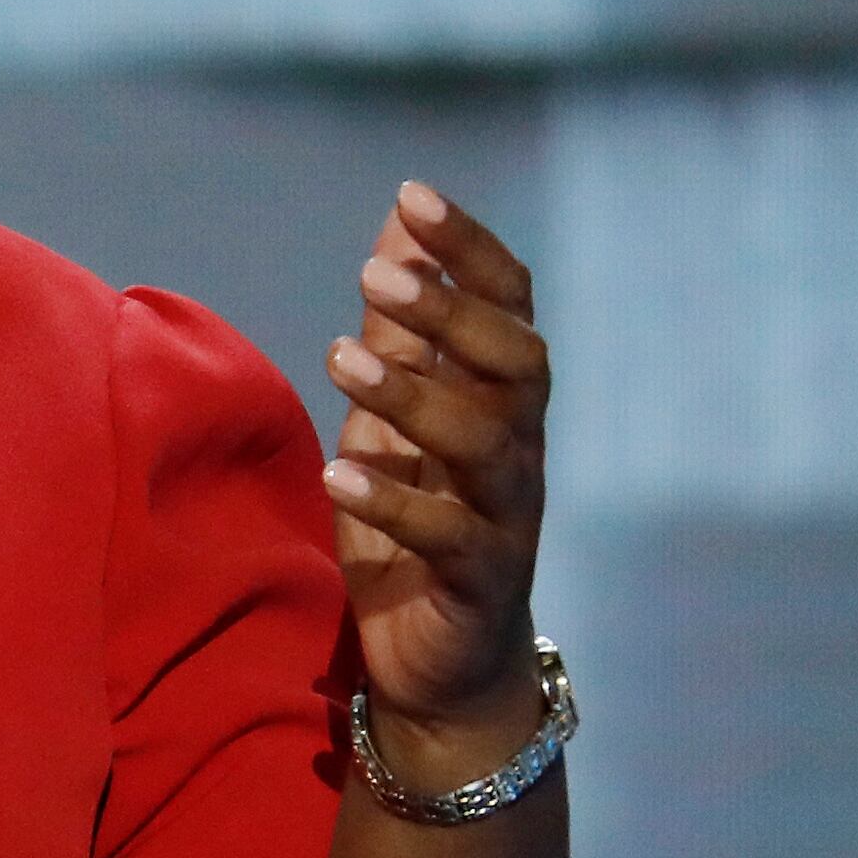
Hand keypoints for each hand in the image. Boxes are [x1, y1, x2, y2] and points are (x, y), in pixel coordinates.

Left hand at [319, 182, 549, 758]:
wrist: (443, 662)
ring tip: (339, 356)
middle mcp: (519, 448)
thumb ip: (398, 326)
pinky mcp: (480, 580)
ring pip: (487, 443)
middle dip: (451, 313)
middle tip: (376, 275)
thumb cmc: (418, 520)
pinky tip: (339, 473)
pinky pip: (450, 536)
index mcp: (502, 399)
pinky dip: (395, 503)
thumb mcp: (394, 413)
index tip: (414, 196)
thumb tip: (396, 219)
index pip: (510, 306)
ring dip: (412, 394)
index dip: (470, 250)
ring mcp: (507, 515)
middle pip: (515, 363)